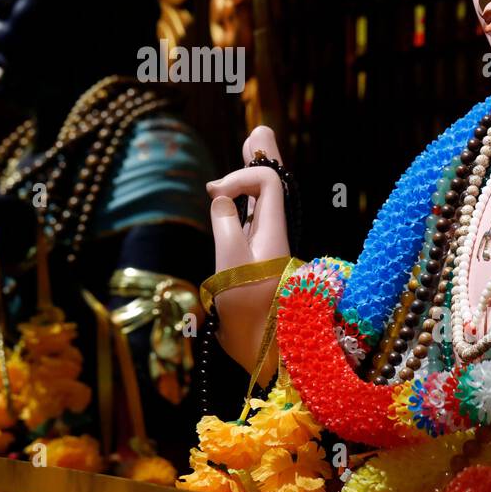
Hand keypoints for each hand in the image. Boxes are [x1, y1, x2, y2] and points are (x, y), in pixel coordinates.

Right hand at [204, 126, 290, 379]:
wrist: (267, 359)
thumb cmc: (249, 314)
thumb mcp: (232, 266)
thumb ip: (226, 226)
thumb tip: (222, 199)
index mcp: (274, 232)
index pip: (268, 181)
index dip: (242, 175)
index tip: (215, 194)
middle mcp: (275, 236)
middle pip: (273, 186)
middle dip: (262, 157)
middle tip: (260, 132)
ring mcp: (268, 250)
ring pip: (266, 202)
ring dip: (258, 174)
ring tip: (258, 143)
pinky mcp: (259, 266)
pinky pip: (258, 220)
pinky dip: (251, 200)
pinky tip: (245, 195)